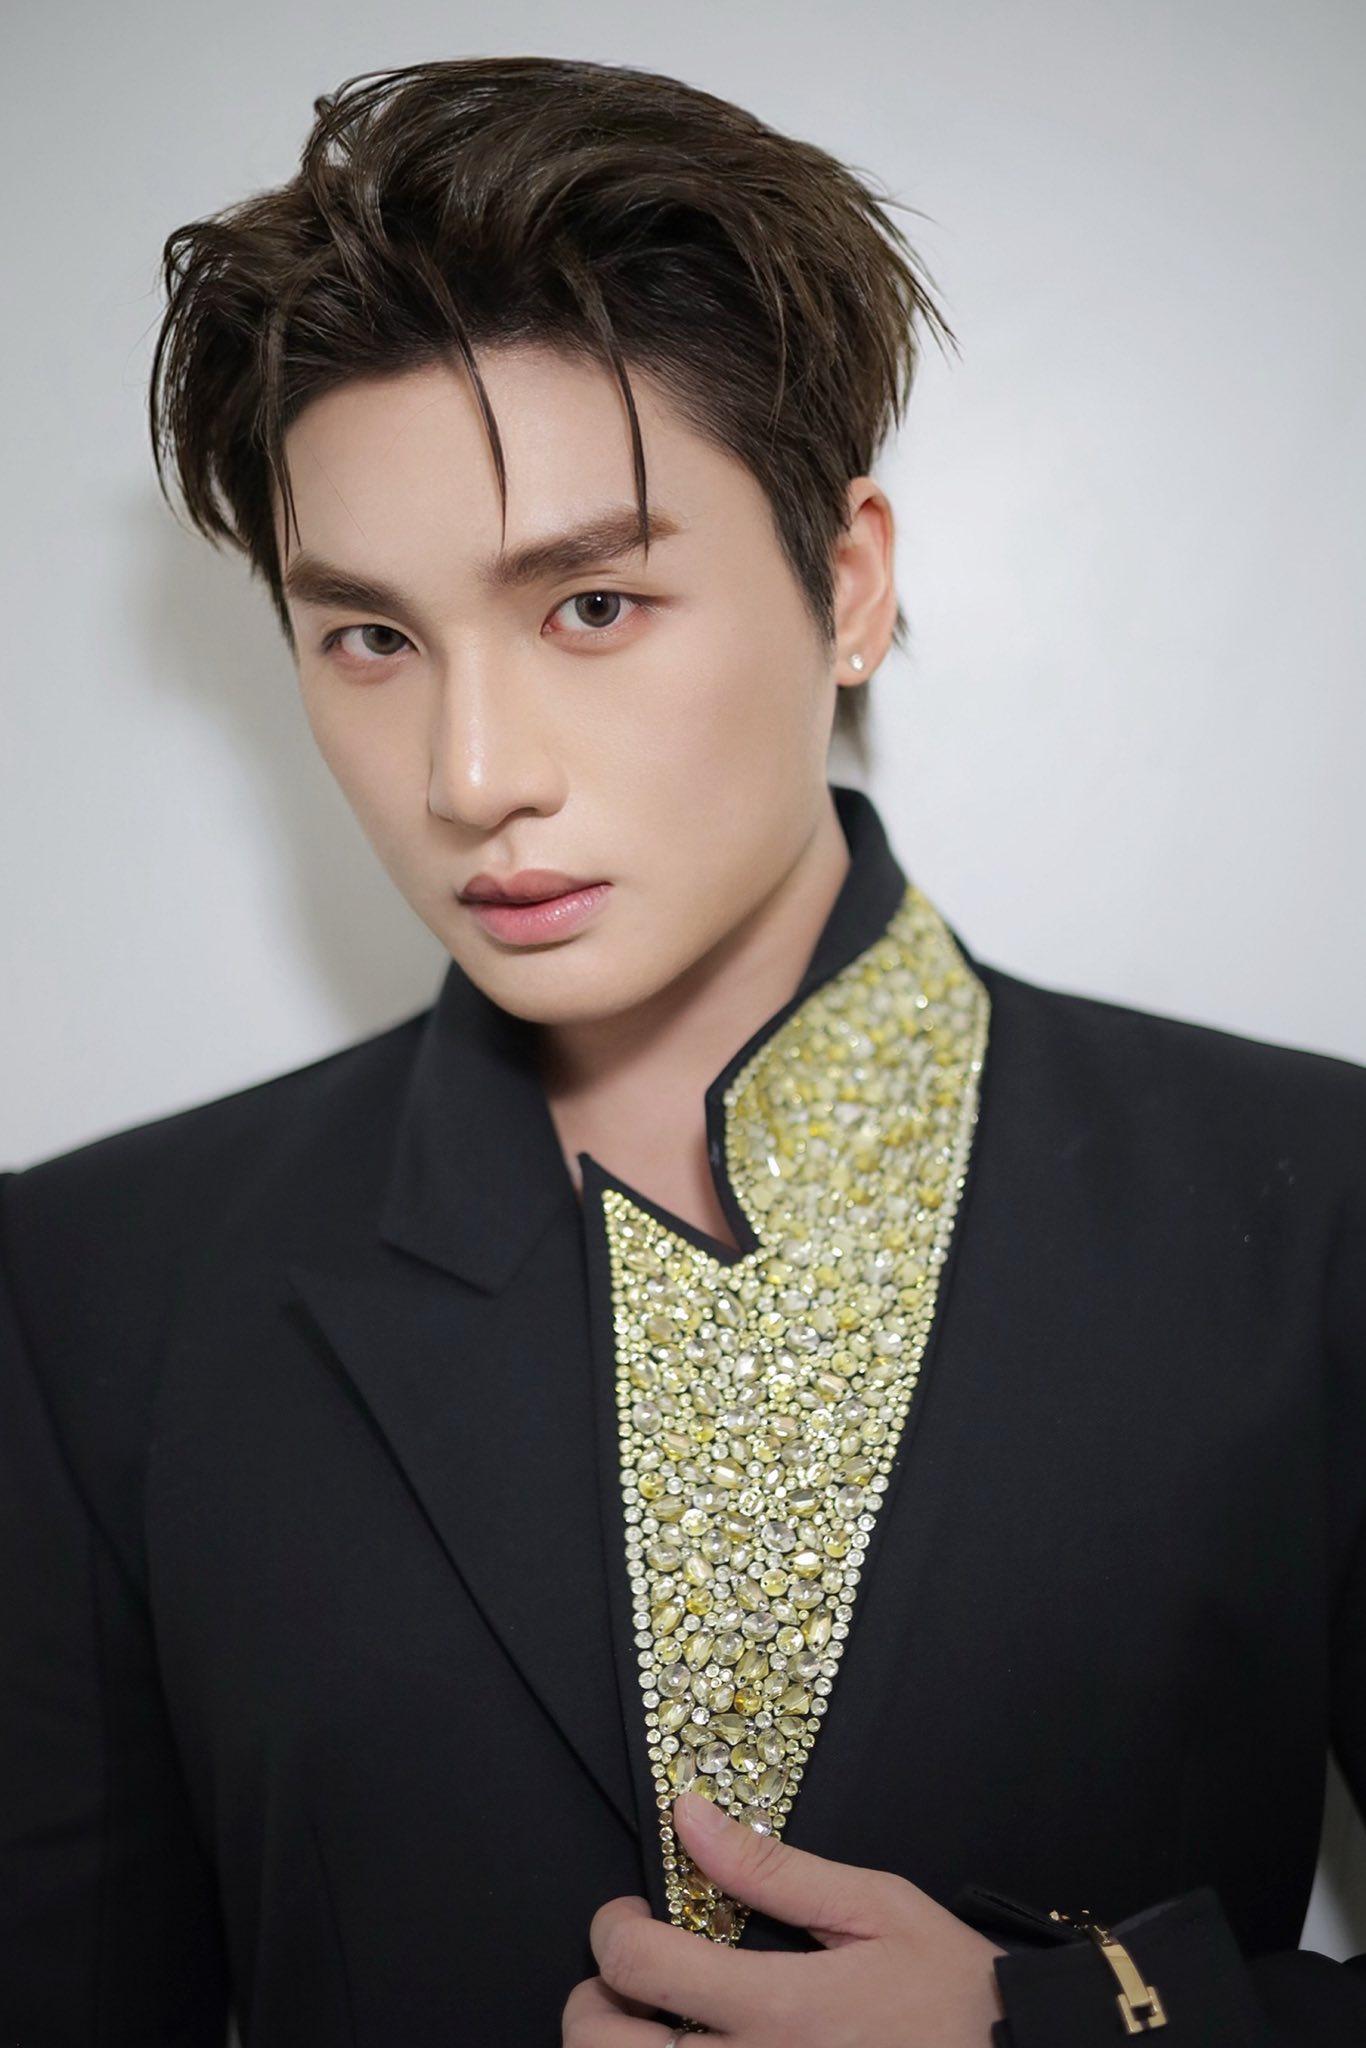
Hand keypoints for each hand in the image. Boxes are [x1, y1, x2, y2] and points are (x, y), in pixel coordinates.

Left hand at [562, 1790, 1006, 2044]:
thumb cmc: (951, 1992)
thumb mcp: (874, 1907)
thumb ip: (770, 1869)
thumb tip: (691, 1820)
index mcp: (778, 2011)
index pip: (638, 1968)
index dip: (611, 1928)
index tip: (632, 1914)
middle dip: (593, 2006)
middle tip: (623, 1981)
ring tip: (651, 2026)